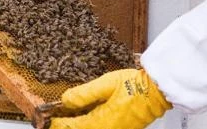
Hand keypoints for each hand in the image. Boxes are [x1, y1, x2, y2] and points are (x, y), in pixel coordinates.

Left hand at [50, 69, 171, 128]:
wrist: (157, 92)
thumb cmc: (136, 85)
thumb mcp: (107, 83)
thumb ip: (85, 93)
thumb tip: (66, 100)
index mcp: (101, 121)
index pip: (73, 127)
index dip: (58, 124)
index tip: (49, 120)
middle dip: (67, 127)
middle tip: (55, 122)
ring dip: (78, 126)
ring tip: (68, 120)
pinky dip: (90, 125)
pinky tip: (87, 118)